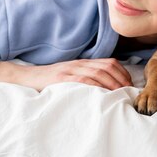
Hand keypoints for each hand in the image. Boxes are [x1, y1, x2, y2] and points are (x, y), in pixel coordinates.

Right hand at [0, 58, 132, 91]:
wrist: (27, 77)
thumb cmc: (50, 80)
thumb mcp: (70, 76)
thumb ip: (86, 78)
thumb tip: (105, 90)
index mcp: (83, 63)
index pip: (109, 63)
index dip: (122, 72)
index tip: (129, 84)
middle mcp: (79, 64)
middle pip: (107, 67)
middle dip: (121, 79)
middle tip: (128, 91)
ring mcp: (71, 70)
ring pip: (97, 73)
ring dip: (112, 83)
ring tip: (120, 94)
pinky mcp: (62, 78)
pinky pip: (82, 80)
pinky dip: (95, 86)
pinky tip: (102, 93)